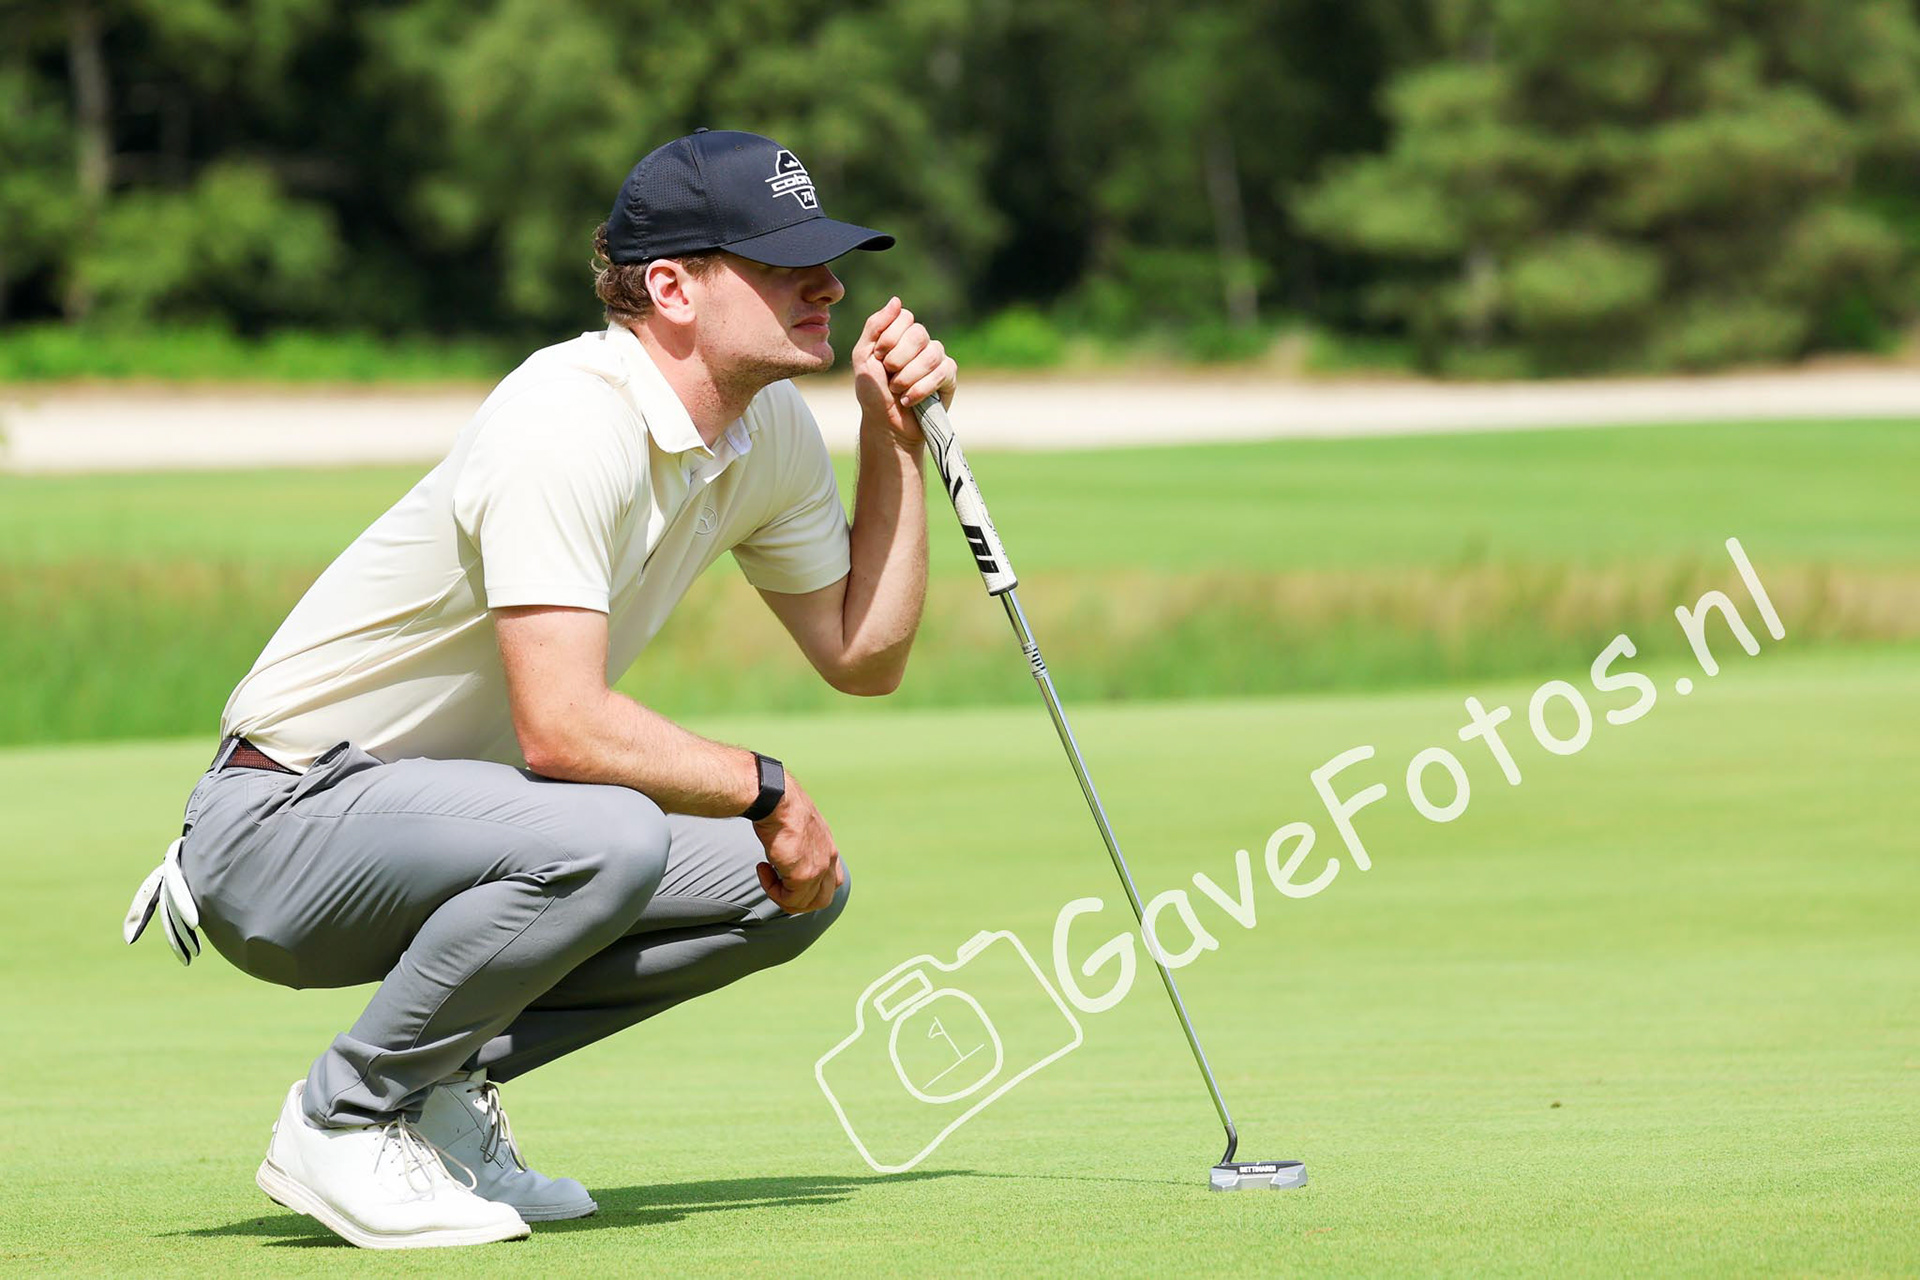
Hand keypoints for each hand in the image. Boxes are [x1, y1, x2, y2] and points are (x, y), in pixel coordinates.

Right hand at [751, 774, 844, 913]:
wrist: (776, 798)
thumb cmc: (779, 805)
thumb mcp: (796, 826)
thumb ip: (799, 842)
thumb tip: (785, 848)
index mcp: (828, 847)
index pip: (833, 880)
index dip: (811, 886)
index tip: (787, 873)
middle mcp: (829, 859)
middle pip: (823, 898)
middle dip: (799, 900)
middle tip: (778, 886)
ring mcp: (819, 869)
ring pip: (806, 904)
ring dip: (784, 898)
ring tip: (767, 877)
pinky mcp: (804, 875)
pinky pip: (790, 899)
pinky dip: (773, 891)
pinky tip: (763, 869)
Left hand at [852, 296, 957, 447]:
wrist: (886, 424)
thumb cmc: (873, 392)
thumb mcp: (863, 356)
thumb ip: (874, 326)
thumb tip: (896, 300)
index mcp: (899, 334)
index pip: (904, 317)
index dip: (890, 337)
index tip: (879, 356)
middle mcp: (921, 342)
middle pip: (918, 333)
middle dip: (898, 359)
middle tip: (889, 376)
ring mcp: (936, 358)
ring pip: (931, 354)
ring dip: (908, 377)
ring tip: (898, 391)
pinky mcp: (949, 377)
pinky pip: (942, 372)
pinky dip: (921, 388)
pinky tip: (909, 400)